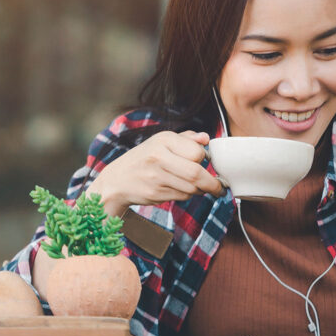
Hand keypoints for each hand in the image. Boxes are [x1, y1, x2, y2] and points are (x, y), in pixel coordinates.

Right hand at [86, 130, 224, 216]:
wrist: (117, 180)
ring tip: (197, 186)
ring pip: (191, 188)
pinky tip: (180, 189)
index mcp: (163, 140)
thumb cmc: (143, 159)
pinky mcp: (155, 193)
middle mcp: (158, 157)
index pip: (197, 152)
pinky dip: (187, 195)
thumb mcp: (161, 142)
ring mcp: (155, 177)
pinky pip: (182, 197)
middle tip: (218, 187)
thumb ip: (186, 139)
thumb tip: (206, 138)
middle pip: (196, 173)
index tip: (208, 163)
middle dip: (212, 184)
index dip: (205, 159)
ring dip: (199, 190)